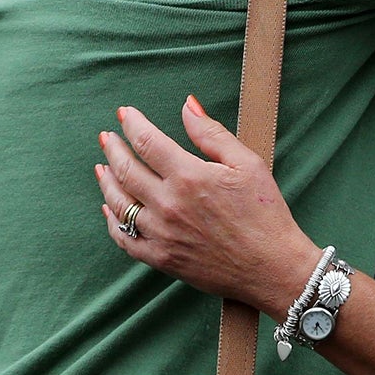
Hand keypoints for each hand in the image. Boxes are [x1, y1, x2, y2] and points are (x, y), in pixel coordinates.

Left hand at [96, 98, 318, 315]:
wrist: (272, 268)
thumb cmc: (265, 214)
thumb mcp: (247, 163)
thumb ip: (212, 134)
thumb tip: (187, 106)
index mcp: (189, 176)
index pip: (147, 142)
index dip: (132, 124)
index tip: (124, 114)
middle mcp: (168, 205)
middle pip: (126, 170)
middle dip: (113, 148)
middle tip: (107, 137)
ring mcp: (161, 234)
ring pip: (119, 203)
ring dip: (107, 181)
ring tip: (102, 167)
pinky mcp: (161, 259)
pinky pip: (124, 239)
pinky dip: (112, 222)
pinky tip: (110, 209)